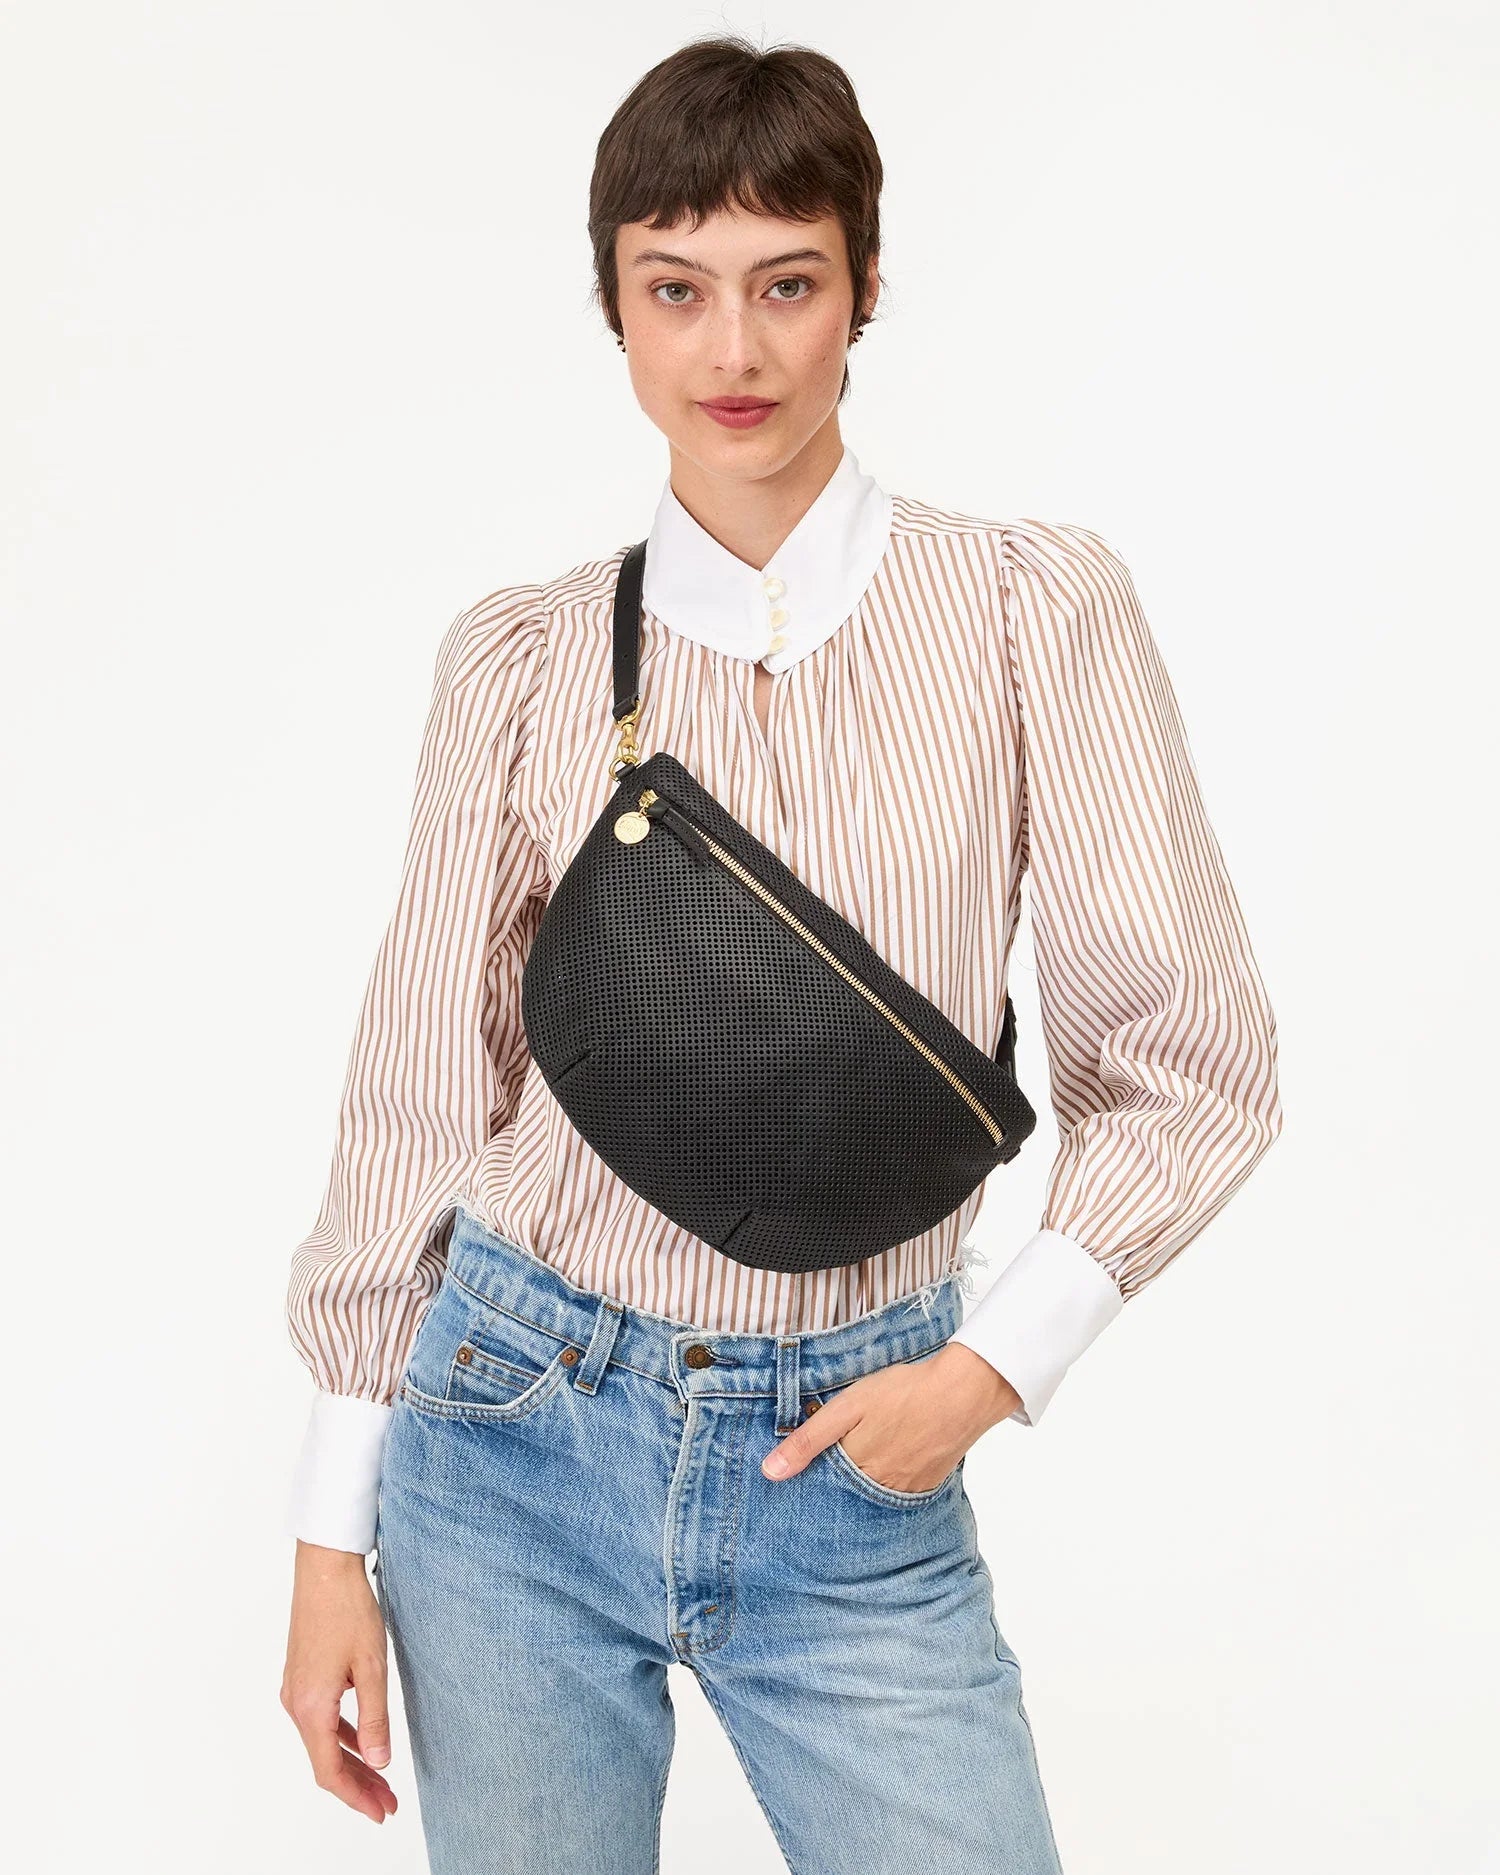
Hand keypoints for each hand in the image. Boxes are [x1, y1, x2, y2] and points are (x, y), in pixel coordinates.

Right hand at [281, 1541, 398, 1824]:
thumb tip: (380, 1762)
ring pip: (323, 1741)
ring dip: (352, 1761)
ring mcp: (296, 1689)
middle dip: (358, 1785)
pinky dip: (343, 1736)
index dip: (356, 1797)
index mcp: (310, 1708)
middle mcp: (296, 1703)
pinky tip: (365, 1740)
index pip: (330, 1771)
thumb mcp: (372, 1667)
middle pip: (325, 1761)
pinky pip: (322, 1719)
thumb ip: (375, 1718)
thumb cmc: (348, 1610)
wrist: (324, 1568)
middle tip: (387, 1803)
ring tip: (381, 1779)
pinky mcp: (302, 1675)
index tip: (381, 1811)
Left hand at [760, 1343, 1021, 1492]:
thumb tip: (770, 1472)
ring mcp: (906, 1488)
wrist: (964, 1392)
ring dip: (862, 1486)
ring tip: (860, 1462)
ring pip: (873, 1495)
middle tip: (830, 1470)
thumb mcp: (848, 1407)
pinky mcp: (928, 1483)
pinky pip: (900, 1492)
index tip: (796, 1482)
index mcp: (855, 1468)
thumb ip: (808, 1440)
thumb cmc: (903, 1393)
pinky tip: (889, 1461)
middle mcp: (879, 1487)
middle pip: (847, 1495)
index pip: (821, 1487)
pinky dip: (889, 1482)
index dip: (809, 1481)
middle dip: (834, 1488)